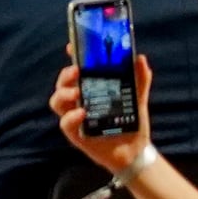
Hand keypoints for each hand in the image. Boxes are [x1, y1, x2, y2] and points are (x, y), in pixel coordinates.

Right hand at [51, 55, 153, 176]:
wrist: (135, 152)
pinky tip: (82, 113)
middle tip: (77, 71)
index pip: (76, 70)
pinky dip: (71, 117)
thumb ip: (140, 79)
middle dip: (65, 75)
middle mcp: (79, 101)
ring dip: (63, 94)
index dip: (72, 57)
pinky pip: (65, 124)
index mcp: (90, 89)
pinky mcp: (76, 134)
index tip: (72, 47)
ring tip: (77, 93)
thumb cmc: (132, 123)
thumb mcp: (137, 99)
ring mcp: (75, 117)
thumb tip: (141, 59)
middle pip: (62, 84)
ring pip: (56, 101)